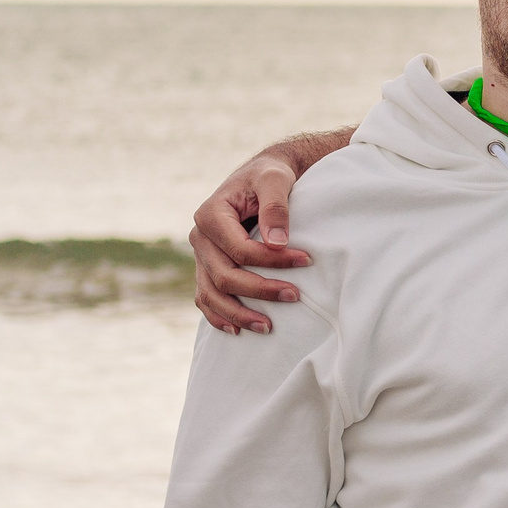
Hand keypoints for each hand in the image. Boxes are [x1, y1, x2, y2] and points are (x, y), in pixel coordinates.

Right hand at [191, 145, 316, 333]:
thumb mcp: (274, 179)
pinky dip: (218, 316)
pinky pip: (205, 297)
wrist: (259, 177)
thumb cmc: (268, 176)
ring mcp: (201, 256)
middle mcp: (200, 237)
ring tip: (268, 327)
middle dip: (259, 290)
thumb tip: (278, 242)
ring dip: (237, 314)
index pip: (239, 249)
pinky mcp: (207, 267)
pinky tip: (237, 330)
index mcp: (211, 215)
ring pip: (211, 293)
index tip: (307, 260)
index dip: (272, 260)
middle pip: (224, 275)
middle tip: (295, 296)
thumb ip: (275, 207)